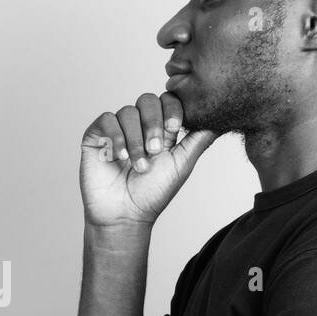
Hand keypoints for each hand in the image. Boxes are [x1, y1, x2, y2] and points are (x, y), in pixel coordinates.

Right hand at [79, 92, 216, 226]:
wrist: (125, 215)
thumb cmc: (153, 194)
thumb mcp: (182, 164)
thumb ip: (199, 140)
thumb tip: (220, 120)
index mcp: (159, 129)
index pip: (167, 101)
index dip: (172, 109)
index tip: (175, 129)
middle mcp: (138, 125)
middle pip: (147, 100)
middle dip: (154, 122)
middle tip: (155, 149)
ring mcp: (116, 130)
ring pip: (127, 112)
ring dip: (136, 139)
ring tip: (139, 164)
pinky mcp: (96, 137)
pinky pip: (106, 120)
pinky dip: (116, 137)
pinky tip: (120, 157)